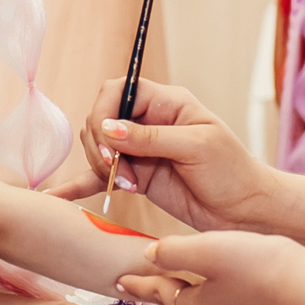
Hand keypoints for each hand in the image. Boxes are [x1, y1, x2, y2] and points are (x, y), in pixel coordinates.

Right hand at [80, 80, 289, 234]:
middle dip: (101, 146)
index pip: (117, 91)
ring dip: (103, 168)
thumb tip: (108, 130)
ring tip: (129, 187)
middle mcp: (149, 121)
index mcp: (166, 102)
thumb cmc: (232, 172)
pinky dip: (80, 185)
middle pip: (100, 119)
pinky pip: (100, 178)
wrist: (245, 212)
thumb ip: (151, 138)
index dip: (104, 115)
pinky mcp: (136, 177)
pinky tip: (58, 195)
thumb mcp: (197, 146)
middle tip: (118, 172)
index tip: (109, 146)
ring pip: (97, 148)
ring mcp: (140, 150)